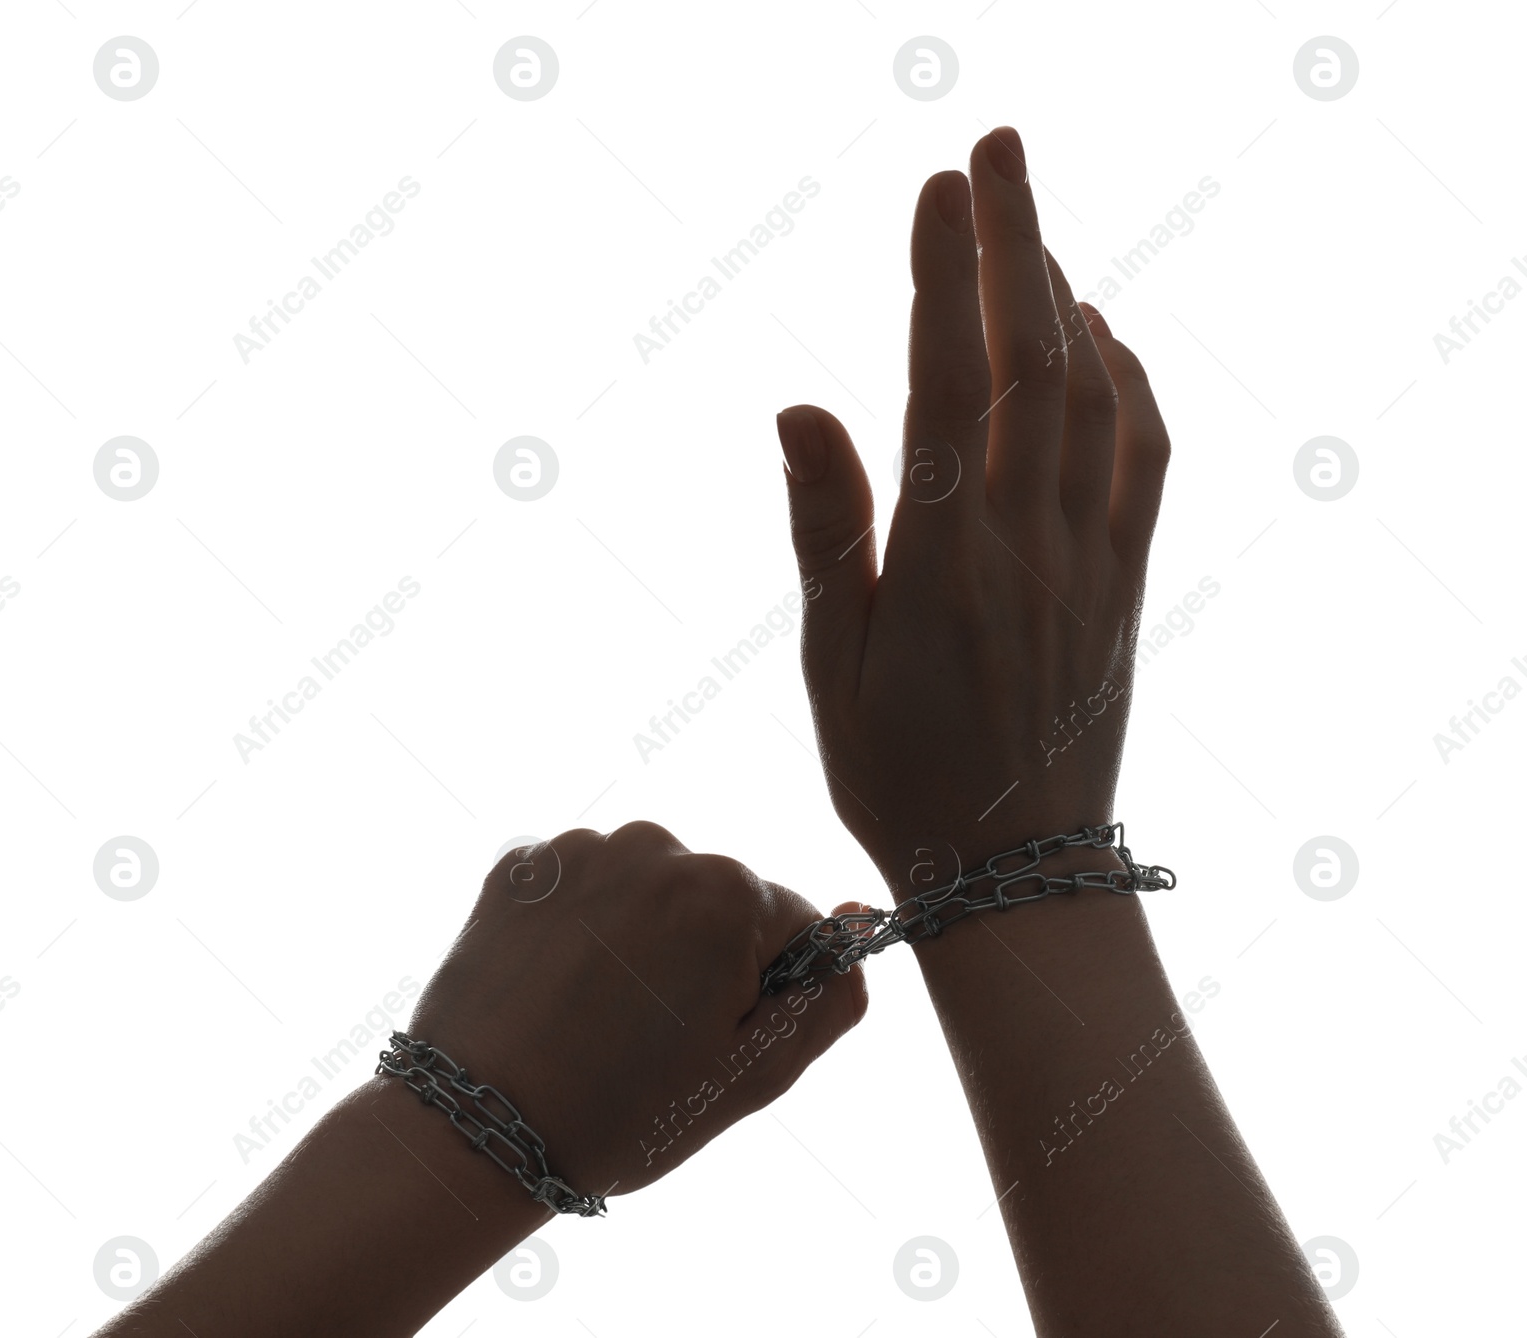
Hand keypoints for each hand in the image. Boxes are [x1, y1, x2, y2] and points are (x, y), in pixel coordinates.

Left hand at [398, 821, 866, 1198]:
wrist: (477, 1126)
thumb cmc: (623, 1112)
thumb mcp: (754, 1075)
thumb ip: (829, 998)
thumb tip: (858, 922)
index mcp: (725, 892)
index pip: (794, 925)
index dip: (766, 991)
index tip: (713, 1038)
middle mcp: (655, 845)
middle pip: (719, 900)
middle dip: (704, 957)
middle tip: (651, 1038)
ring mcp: (580, 850)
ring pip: (650, 889)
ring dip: (643, 937)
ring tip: (598, 1016)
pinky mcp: (521, 865)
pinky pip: (584, 886)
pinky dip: (583, 926)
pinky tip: (558, 987)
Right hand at [774, 125, 1170, 896]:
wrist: (1015, 871)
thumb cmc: (900, 778)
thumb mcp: (832, 665)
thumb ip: (824, 530)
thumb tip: (800, 406)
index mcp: (943, 564)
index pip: (947, 387)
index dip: (946, 278)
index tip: (939, 187)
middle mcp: (1027, 546)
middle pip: (1033, 362)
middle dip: (1016, 242)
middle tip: (996, 149)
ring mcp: (1088, 560)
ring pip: (1092, 397)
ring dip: (1066, 298)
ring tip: (1031, 229)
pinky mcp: (1123, 583)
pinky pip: (1143, 459)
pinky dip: (1128, 381)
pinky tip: (1101, 339)